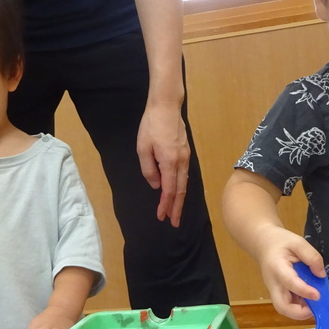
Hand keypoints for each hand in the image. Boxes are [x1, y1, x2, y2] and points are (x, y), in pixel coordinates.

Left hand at [136, 100, 190, 226]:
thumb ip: (148, 169)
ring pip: (184, 183)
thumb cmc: (151, 125)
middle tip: (174, 223)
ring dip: (179, 199)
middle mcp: (181, 161)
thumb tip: (156, 185)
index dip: (165, 205)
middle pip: (180, 190)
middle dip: (177, 208)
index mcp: (169, 161)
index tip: (161, 217)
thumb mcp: (142, 148)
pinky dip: (181, 187)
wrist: (166, 106)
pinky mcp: (186, 152)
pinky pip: (184, 174)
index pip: (169, 190)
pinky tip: (177, 192)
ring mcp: (186, 156)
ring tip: (175, 211)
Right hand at [254, 227, 324, 320]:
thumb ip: (312, 257)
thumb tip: (321, 275)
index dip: (304, 291)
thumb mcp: (298, 242)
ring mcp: (275, 291)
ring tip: (315, 303)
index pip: (289, 283)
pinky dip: (300, 307)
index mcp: (277, 268)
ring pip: (285, 309)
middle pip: (282, 306)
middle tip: (315, 307)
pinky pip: (288, 305)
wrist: (264, 244)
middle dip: (299, 312)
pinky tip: (309, 298)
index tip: (318, 295)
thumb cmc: (281, 242)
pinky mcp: (279, 293)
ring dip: (301, 311)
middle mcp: (274, 284)